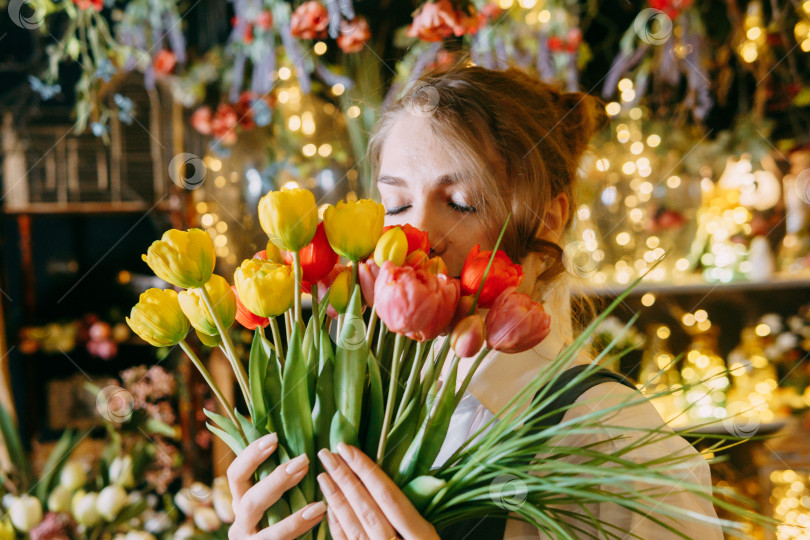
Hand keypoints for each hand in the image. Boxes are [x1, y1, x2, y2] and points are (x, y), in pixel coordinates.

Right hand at [226, 433, 325, 539]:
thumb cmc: (284, 522)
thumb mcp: (279, 500)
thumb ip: (283, 480)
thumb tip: (302, 444)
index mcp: (241, 502)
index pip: (236, 474)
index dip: (251, 454)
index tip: (274, 438)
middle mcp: (240, 524)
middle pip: (247, 499)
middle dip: (275, 479)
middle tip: (304, 461)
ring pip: (265, 532)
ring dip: (294, 518)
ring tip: (320, 503)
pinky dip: (300, 527)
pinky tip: (319, 514)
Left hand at [317, 442, 439, 539]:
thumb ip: (414, 521)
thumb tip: (386, 489)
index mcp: (423, 539)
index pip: (389, 497)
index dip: (367, 471)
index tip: (348, 448)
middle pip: (367, 508)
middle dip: (346, 478)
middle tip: (327, 452)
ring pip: (353, 527)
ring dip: (336, 499)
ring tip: (323, 475)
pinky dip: (337, 527)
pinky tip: (329, 510)